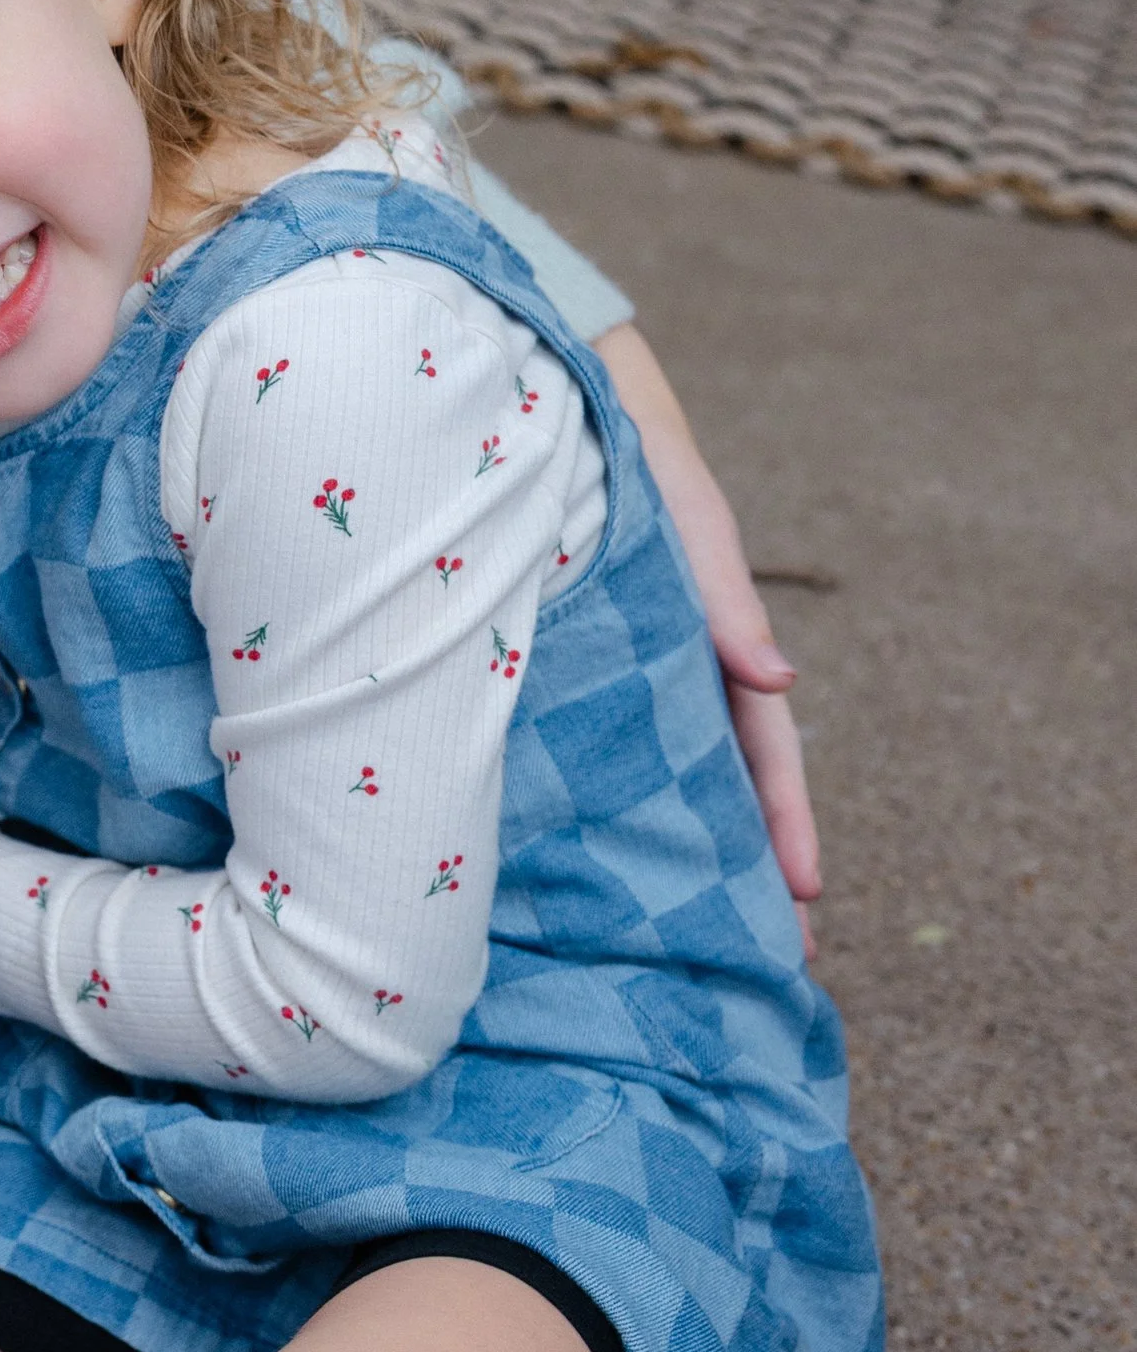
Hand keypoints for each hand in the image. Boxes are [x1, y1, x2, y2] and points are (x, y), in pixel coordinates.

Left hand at [595, 324, 821, 950]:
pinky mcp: (550, 667)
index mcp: (712, 641)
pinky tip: (572, 864)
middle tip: (758, 961)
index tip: (806, 898)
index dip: (785, 822)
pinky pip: (578, 747)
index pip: (764, 750)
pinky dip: (592, 804)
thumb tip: (778, 683)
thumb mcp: (683, 513)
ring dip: (669, 853)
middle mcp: (665, 671)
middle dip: (739, 870)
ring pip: (649, 781)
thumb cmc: (633, 450)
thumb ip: (720, 591)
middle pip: (714, 786)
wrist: (544, 390)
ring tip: (676, 940)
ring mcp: (611, 676)